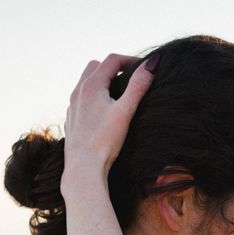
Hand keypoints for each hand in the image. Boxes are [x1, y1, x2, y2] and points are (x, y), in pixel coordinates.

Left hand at [61, 53, 156, 189]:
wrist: (84, 167)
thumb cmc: (106, 141)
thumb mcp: (126, 111)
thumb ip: (138, 86)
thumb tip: (153, 64)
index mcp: (91, 85)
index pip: (112, 60)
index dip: (130, 60)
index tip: (145, 67)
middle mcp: (78, 91)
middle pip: (95, 66)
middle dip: (114, 67)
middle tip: (131, 77)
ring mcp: (72, 105)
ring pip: (86, 82)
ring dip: (103, 81)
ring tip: (118, 93)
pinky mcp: (72, 119)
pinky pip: (81, 98)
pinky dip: (94, 96)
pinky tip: (104, 111)